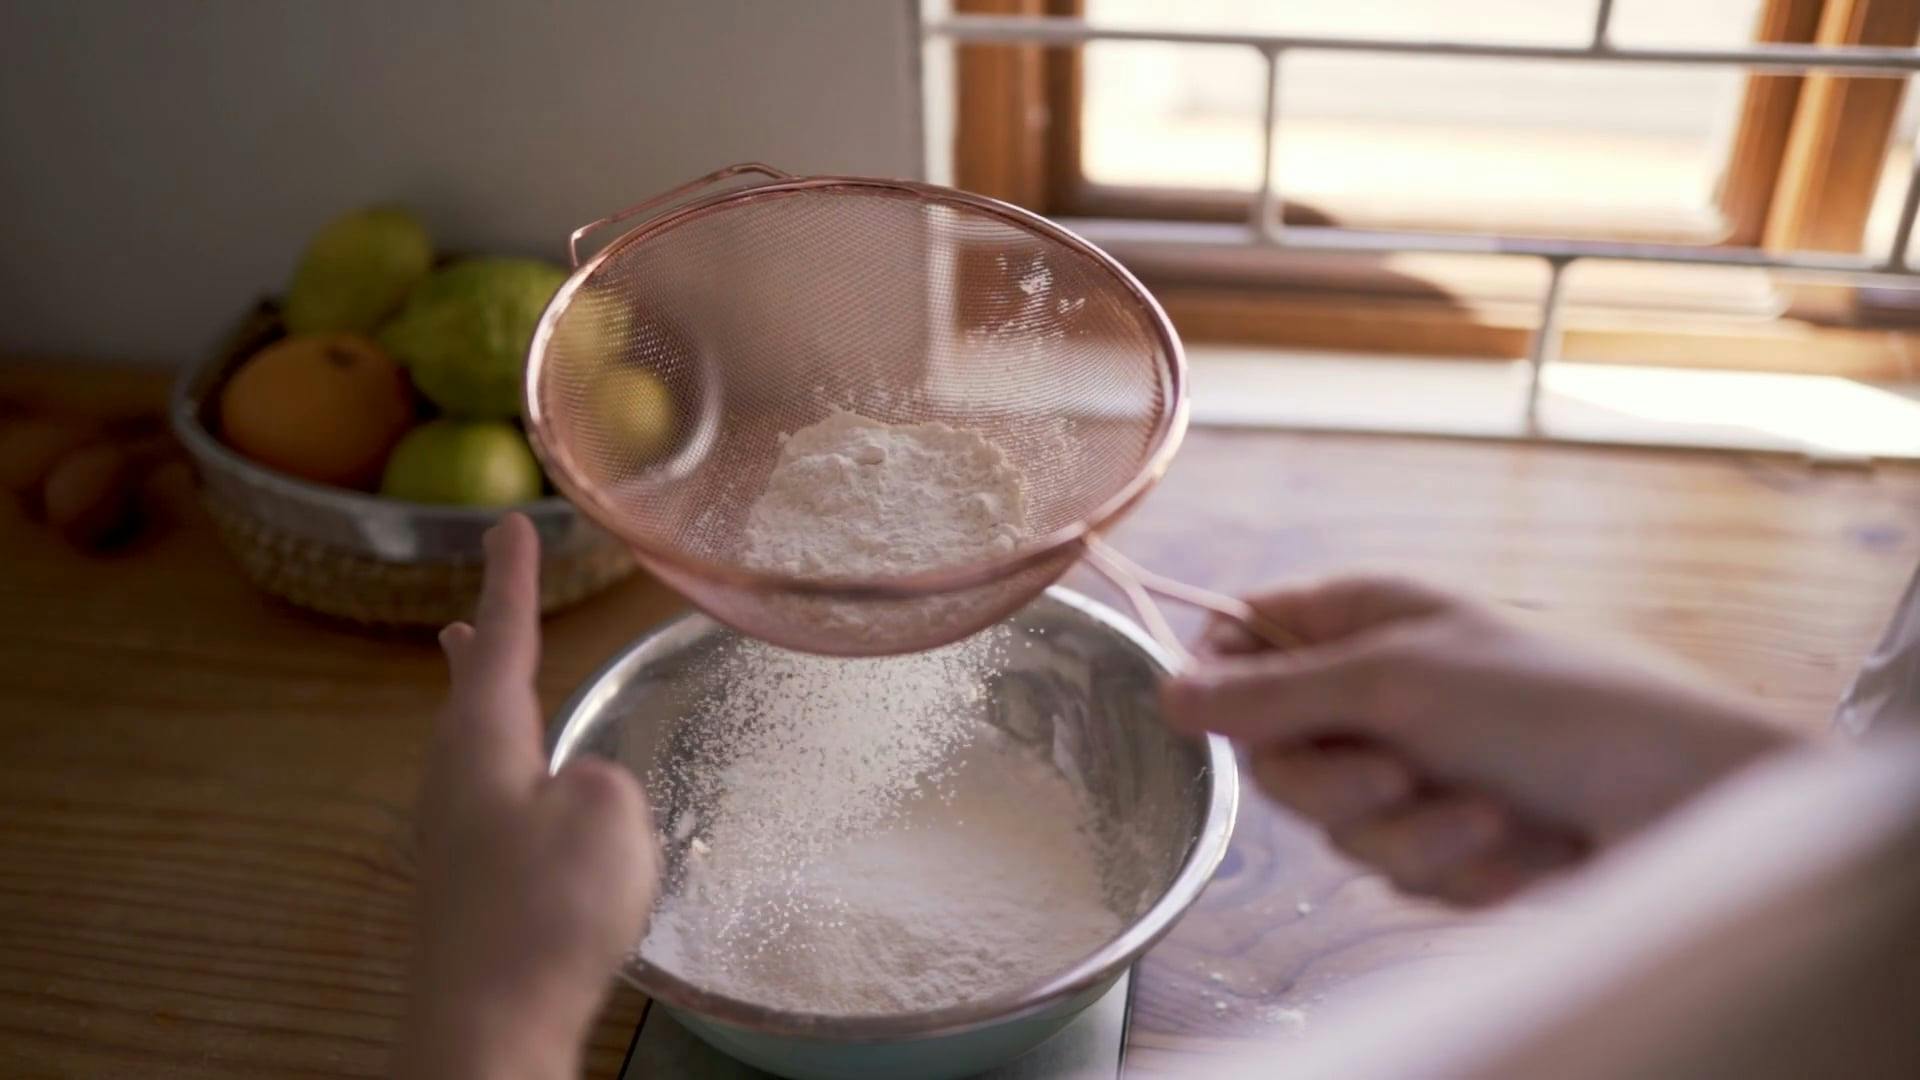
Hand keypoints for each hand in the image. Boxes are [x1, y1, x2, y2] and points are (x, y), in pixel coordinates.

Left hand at [396, 513, 660, 1078]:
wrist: (485, 1029)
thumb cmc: (545, 914)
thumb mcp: (608, 820)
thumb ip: (605, 782)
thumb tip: (585, 788)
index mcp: (482, 748)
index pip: (504, 645)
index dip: (513, 583)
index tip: (510, 525)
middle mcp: (455, 785)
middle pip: (468, 699)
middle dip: (479, 652)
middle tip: (468, 614)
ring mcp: (454, 843)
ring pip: (474, 753)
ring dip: (487, 711)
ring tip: (487, 687)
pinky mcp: (468, 893)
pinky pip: (489, 805)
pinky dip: (505, 772)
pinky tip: (528, 803)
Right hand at [1162, 576, 1797, 904]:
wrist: (1682, 801)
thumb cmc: (1550, 704)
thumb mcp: (1398, 680)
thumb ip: (1272, 692)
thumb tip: (1162, 690)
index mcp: (1362, 616)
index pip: (1241, 636)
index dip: (1221, 681)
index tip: (1221, 719)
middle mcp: (1377, 687)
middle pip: (1273, 752)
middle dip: (1335, 782)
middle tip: (1397, 773)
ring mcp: (1412, 765)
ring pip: (1335, 824)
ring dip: (1409, 832)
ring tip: (1488, 813)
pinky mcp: (1446, 838)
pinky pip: (1396, 866)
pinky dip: (1454, 863)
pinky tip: (1518, 843)